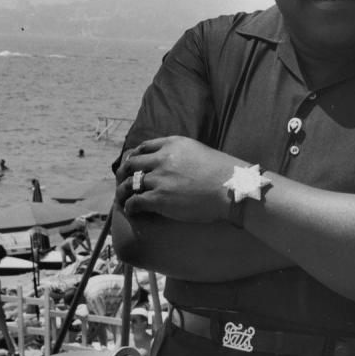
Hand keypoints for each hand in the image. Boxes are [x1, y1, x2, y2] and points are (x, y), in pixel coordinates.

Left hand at [115, 136, 236, 222]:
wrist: (232, 189)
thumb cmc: (224, 174)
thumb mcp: (200, 152)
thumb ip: (182, 154)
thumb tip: (176, 164)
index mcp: (172, 144)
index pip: (144, 147)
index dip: (135, 157)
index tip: (132, 164)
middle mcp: (162, 159)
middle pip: (132, 163)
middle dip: (124, 172)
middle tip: (122, 181)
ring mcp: (159, 179)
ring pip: (130, 183)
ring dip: (123, 191)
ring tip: (122, 199)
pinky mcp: (159, 198)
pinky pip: (135, 201)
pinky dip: (130, 207)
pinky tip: (131, 211)